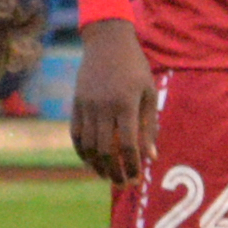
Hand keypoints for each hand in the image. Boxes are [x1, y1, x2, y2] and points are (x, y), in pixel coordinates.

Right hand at [70, 27, 157, 191]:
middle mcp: (103, 107)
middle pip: (106, 150)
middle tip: (123, 185)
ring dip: (98, 166)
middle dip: (115, 172)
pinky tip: (91, 162)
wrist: (107, 42)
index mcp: (125, 104)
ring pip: (89, 146)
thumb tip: (151, 156)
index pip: (128, 145)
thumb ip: (150, 126)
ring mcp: (86, 106)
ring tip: (108, 177)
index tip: (137, 179)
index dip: (132, 166)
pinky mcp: (76, 104)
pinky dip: (82, 152)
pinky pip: (76, 134)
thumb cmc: (135, 68)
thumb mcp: (148, 93)